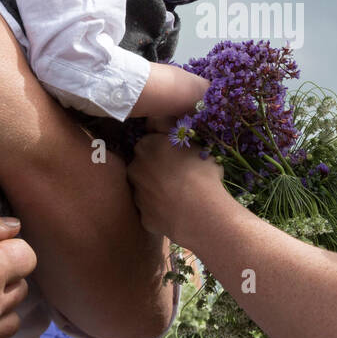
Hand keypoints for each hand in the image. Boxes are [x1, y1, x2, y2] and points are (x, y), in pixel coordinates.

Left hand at [126, 133, 227, 247]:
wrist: (200, 213)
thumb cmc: (201, 172)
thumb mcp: (192, 140)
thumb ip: (170, 127)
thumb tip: (156, 120)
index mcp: (147, 146)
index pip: (151, 141)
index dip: (165, 147)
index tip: (178, 155)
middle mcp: (135, 168)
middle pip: (145, 164)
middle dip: (157, 168)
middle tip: (181, 175)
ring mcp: (137, 195)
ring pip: (146, 188)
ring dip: (158, 189)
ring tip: (182, 195)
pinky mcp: (143, 217)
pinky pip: (152, 211)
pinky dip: (162, 210)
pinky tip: (178, 212)